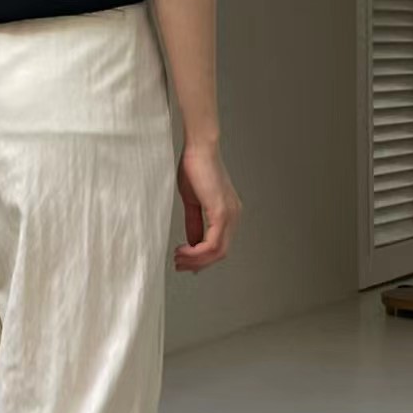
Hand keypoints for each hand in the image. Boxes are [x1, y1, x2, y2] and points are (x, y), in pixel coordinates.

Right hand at [174, 139, 241, 273]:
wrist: (199, 148)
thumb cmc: (195, 167)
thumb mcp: (192, 202)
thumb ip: (194, 223)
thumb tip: (192, 241)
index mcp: (229, 213)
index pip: (219, 245)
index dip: (202, 258)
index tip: (184, 260)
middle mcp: (234, 216)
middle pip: (220, 253)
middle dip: (198, 263)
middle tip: (179, 264)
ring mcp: (230, 216)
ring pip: (217, 252)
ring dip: (196, 260)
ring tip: (178, 259)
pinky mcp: (221, 213)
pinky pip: (212, 244)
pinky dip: (196, 252)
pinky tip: (183, 250)